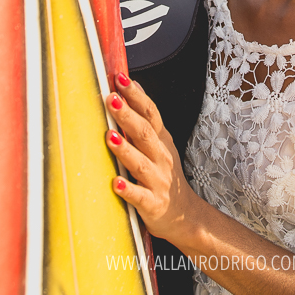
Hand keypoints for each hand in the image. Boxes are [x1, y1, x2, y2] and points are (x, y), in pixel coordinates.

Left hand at [103, 74, 199, 245]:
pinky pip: (139, 196)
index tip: (121, 79)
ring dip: (125, 149)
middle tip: (111, 99)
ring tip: (110, 136)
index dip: (137, 96)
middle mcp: (161, 158)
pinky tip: (116, 183)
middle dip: (127, 115)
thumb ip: (146, 117)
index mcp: (162, 141)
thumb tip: (134, 85)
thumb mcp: (160, 143)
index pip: (151, 114)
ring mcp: (158, 181)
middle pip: (145, 134)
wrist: (184, 215)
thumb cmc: (165, 174)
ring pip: (140, 163)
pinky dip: (128, 190)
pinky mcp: (152, 204)